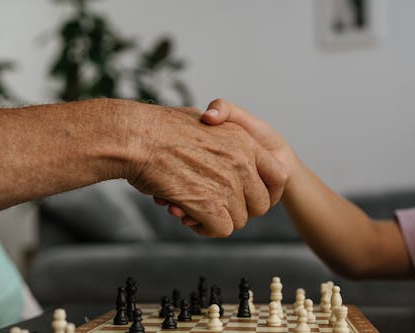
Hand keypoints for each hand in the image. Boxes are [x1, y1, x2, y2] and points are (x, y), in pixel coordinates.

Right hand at [124, 102, 286, 236]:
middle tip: (216, 204)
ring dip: (218, 219)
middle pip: (260, 204)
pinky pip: (220, 229)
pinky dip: (205, 228)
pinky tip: (188, 214)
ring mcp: (227, 184)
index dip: (266, 190)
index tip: (249, 195)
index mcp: (245, 141)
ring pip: (239, 220)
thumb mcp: (202, 120)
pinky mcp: (209, 205)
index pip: (279, 175)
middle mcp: (242, 162)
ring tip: (195, 207)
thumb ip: (223, 134)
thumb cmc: (160, 128)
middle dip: (240, 209)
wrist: (136, 136)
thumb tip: (224, 139)